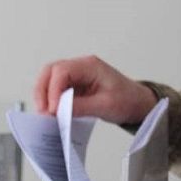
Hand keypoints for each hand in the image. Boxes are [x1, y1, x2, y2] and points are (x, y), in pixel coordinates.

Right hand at [33, 55, 157, 124]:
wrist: (137, 104)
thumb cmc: (127, 100)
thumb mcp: (106, 105)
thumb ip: (81, 106)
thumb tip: (59, 110)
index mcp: (90, 66)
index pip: (62, 71)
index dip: (53, 90)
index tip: (53, 109)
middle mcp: (81, 67)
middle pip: (51, 71)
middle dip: (43, 91)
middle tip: (43, 112)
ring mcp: (76, 76)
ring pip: (50, 80)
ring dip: (44, 96)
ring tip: (45, 114)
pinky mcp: (75, 86)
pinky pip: (56, 90)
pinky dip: (51, 101)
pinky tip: (52, 114)